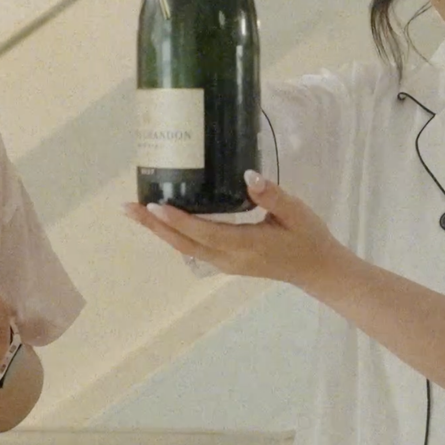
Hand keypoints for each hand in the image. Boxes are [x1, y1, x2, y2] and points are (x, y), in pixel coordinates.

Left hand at [123, 171, 347, 288]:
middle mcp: (228, 259)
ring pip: (185, 248)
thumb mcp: (296, 212)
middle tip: (127, 208)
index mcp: (244, 245)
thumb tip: (248, 175)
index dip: (177, 220)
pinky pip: (194, 249)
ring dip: (160, 231)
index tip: (153, 205)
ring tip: (137, 213)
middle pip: (183, 243)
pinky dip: (175, 235)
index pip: (202, 232)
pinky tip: (164, 222)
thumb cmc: (308, 237)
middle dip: (154, 226)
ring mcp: (225, 264)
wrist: (317, 269)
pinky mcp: (227, 263)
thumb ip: (272, 195)